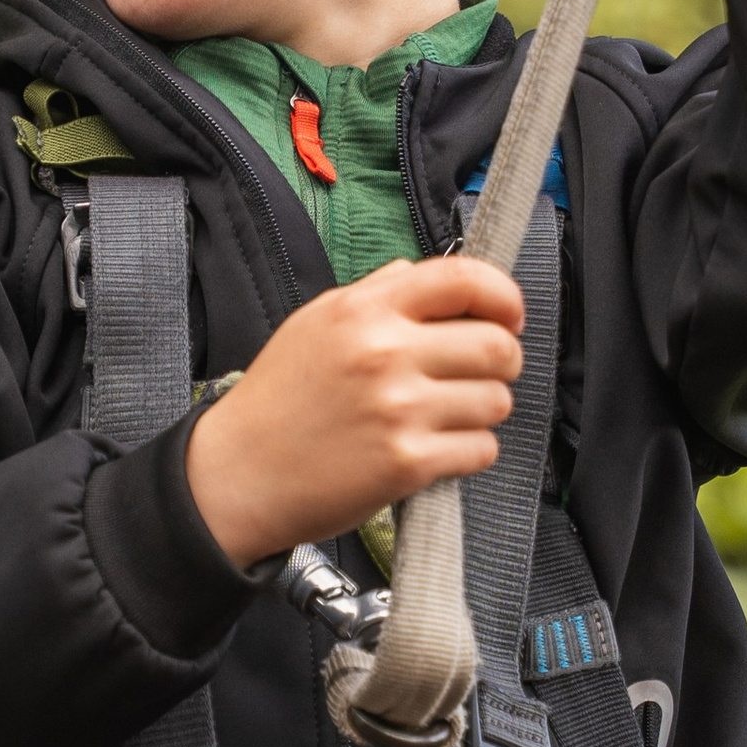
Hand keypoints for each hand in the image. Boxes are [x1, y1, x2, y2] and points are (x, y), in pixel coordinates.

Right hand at [185, 259, 526, 570]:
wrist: (237, 475)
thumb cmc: (277, 401)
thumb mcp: (314, 324)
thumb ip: (373, 292)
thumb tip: (418, 271)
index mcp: (364, 310)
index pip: (463, 279)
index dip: (504, 296)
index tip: (509, 316)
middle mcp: (385, 353)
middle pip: (496, 344)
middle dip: (503, 362)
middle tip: (483, 375)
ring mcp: (399, 409)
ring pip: (497, 401)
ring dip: (484, 411)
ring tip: (447, 417)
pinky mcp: (407, 462)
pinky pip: (481, 449)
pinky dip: (470, 452)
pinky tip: (437, 449)